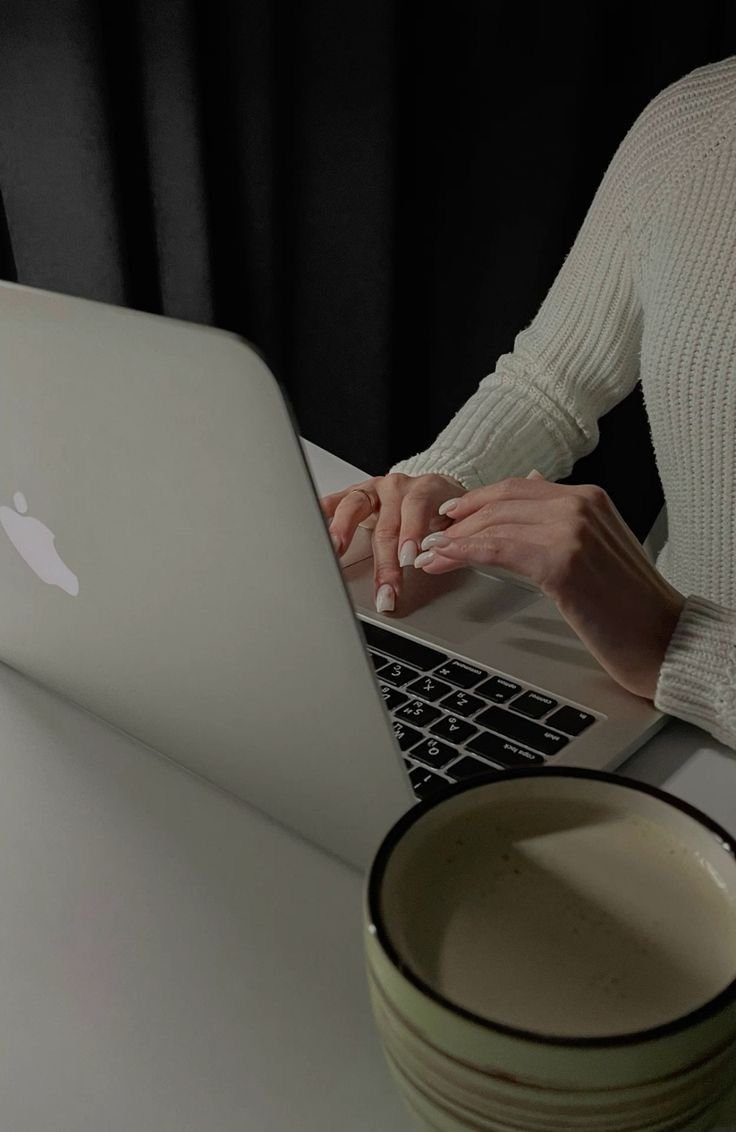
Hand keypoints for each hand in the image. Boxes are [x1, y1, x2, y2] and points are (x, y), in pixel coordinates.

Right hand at [320, 472, 465, 611]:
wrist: (436, 489)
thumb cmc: (445, 508)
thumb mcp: (456, 523)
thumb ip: (446, 542)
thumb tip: (436, 564)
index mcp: (424, 489)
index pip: (416, 510)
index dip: (411, 534)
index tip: (409, 560)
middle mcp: (396, 488)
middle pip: (386, 524)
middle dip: (384, 562)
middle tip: (385, 590)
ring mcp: (372, 490)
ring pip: (353, 507)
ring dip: (343, 531)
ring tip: (335, 551)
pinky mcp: (354, 495)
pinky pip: (334, 501)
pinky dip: (322, 513)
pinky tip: (311, 523)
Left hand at [413, 473, 684, 699]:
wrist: (664, 640)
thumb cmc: (630, 607)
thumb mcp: (598, 551)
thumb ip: (563, 524)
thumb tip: (527, 494)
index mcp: (589, 498)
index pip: (519, 488)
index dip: (478, 500)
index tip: (450, 516)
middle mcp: (581, 505)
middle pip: (501, 502)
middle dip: (459, 521)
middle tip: (430, 537)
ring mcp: (573, 530)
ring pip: (494, 524)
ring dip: (454, 540)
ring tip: (428, 553)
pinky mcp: (563, 561)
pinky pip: (498, 549)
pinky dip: (464, 554)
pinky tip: (444, 562)